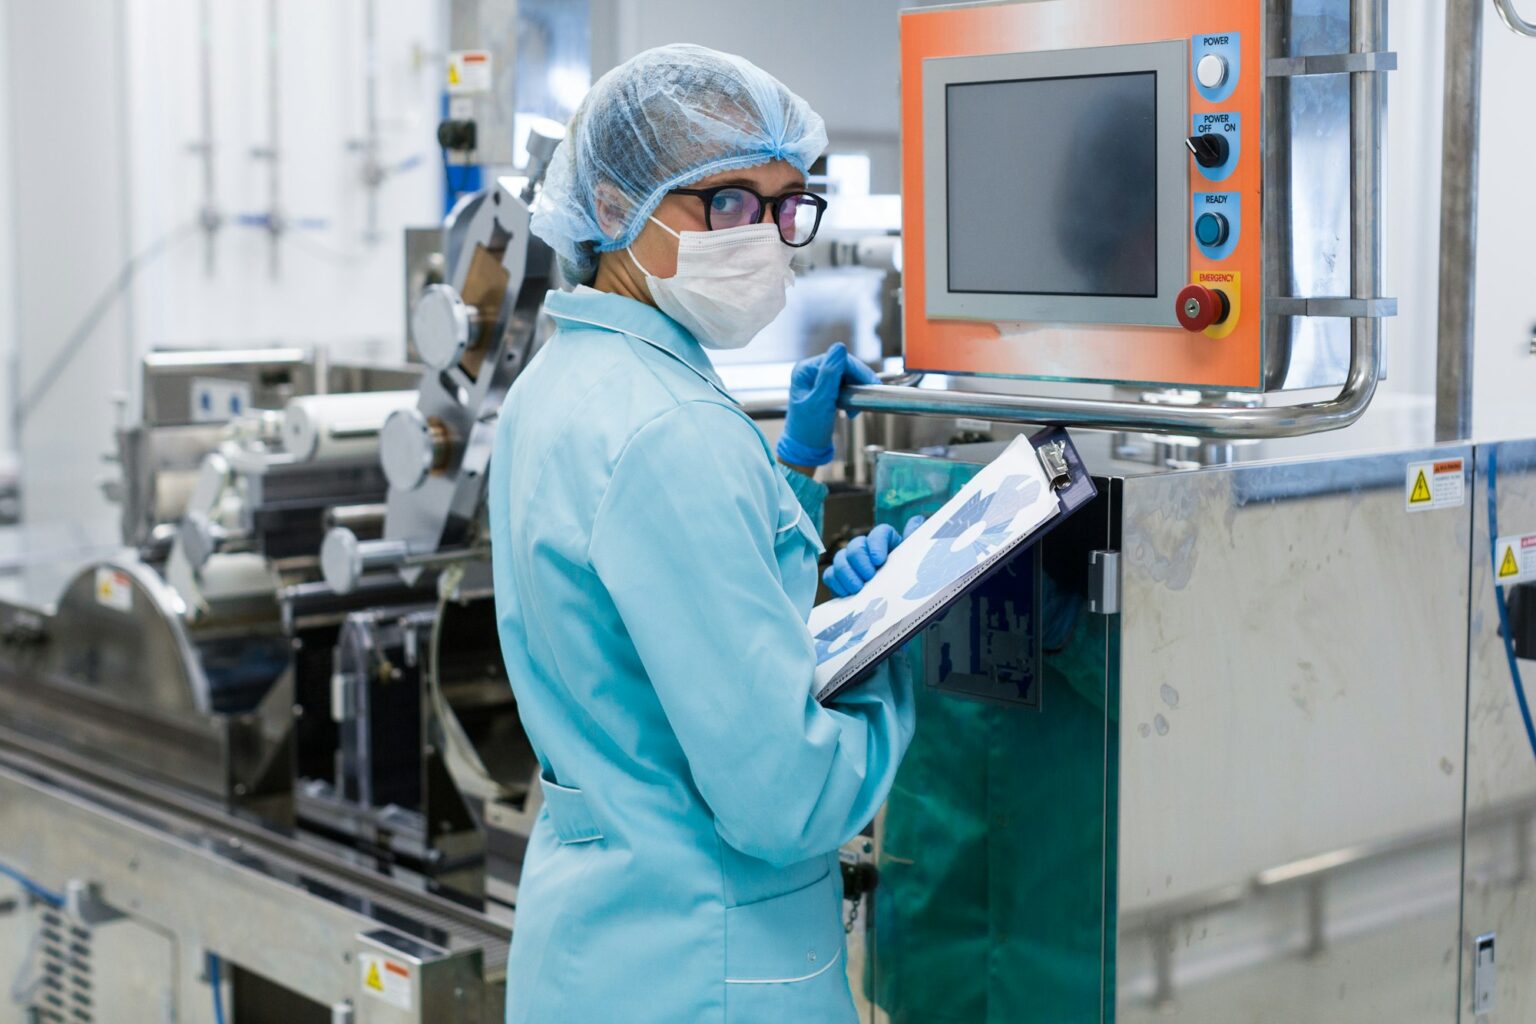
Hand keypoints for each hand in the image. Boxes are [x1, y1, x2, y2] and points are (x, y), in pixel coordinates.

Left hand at [777, 342, 879, 468]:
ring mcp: (818, 381)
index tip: (871, 383)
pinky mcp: (826, 391)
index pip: (837, 359)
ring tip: (856, 408)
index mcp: (805, 370)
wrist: (805, 451)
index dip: (856, 370)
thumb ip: (830, 374)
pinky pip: (845, 387)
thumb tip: (839, 347)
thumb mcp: (820, 401)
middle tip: (869, 394)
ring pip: (847, 377)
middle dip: (857, 382)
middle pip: (844, 367)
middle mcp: (811, 372)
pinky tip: (851, 410)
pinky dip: (852, 397)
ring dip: (856, 391)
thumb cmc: (808, 430)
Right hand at [823, 515, 925, 597]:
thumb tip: (917, 520)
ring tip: (858, 589)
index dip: (876, 543)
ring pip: (840, 558)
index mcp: (888, 543)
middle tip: (868, 577)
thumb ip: (914, 542)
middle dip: (860, 561)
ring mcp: (851, 564)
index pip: (880, 532)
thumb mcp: (913, 564)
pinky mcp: (840, 578)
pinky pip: (830, 574)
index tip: (879, 560)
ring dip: (847, 573)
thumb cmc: (905, 584)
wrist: (894, 608)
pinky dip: (837, 582)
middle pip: (856, 545)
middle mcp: (867, 549)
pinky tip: (848, 593)